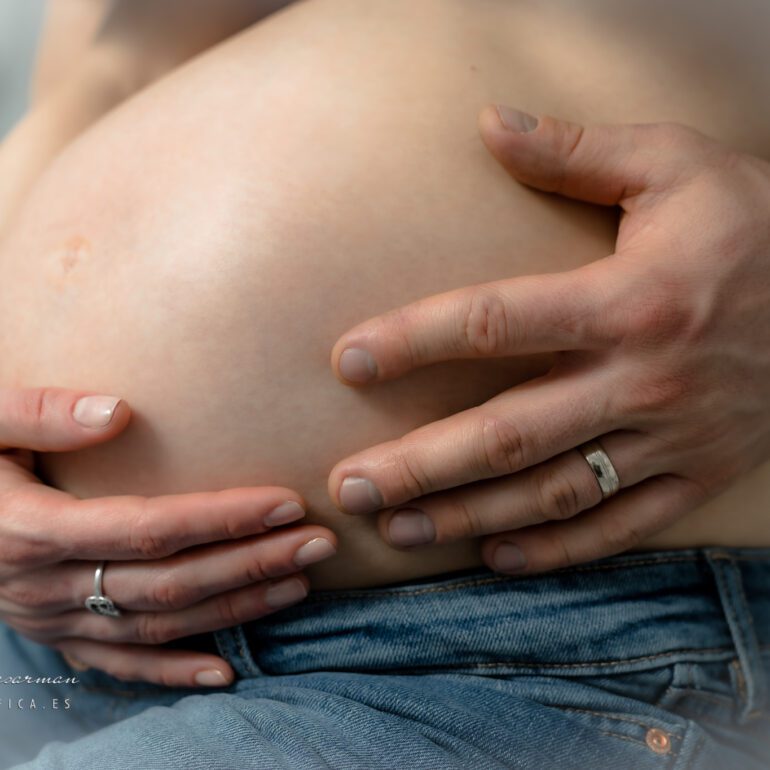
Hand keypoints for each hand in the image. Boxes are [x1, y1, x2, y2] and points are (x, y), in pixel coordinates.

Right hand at [0, 387, 336, 686]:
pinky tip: (226, 671)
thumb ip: (40, 412)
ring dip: (234, 608)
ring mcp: (51, 621)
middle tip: (318, 543)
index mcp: (32, 529)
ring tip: (299, 584)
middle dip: (250, 563)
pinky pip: (119, 665)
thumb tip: (118, 411)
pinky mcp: (55, 636)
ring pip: (158, 625)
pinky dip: (174, 670)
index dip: (221, 518)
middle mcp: (45, 586)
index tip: (286, 502)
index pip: (148, 528)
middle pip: (169, 582)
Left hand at [327, 107, 769, 573]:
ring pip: (555, 492)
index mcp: (631, 298)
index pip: (497, 321)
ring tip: (401, 530)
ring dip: (471, 517)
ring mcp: (674, 438)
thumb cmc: (754, 223)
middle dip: (422, 464)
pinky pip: (620, 527)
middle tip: (350, 488)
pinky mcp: (700, 475)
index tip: (349, 360)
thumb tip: (489, 124)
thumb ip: (576, 153)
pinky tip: (496, 556)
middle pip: (511, 432)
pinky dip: (557, 548)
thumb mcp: (675, 166)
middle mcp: (646, 378)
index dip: (415, 339)